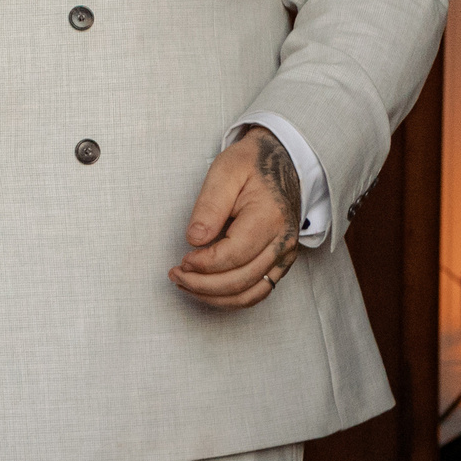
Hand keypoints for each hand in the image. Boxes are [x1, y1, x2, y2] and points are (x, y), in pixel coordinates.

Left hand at [171, 126, 302, 308]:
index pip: (234, 255)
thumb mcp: (225, 171)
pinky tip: (207, 289)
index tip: (182, 259)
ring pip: (250, 294)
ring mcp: (285, 256)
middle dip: (203, 285)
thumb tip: (195, 239)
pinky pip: (258, 292)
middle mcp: (283, 242)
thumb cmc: (251, 164)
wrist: (283, 163)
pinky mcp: (281, 263)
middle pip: (241, 281)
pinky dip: (231, 298)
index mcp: (269, 218)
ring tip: (186, 285)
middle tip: (175, 275)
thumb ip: (209, 205)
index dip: (204, 264)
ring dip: (214, 297)